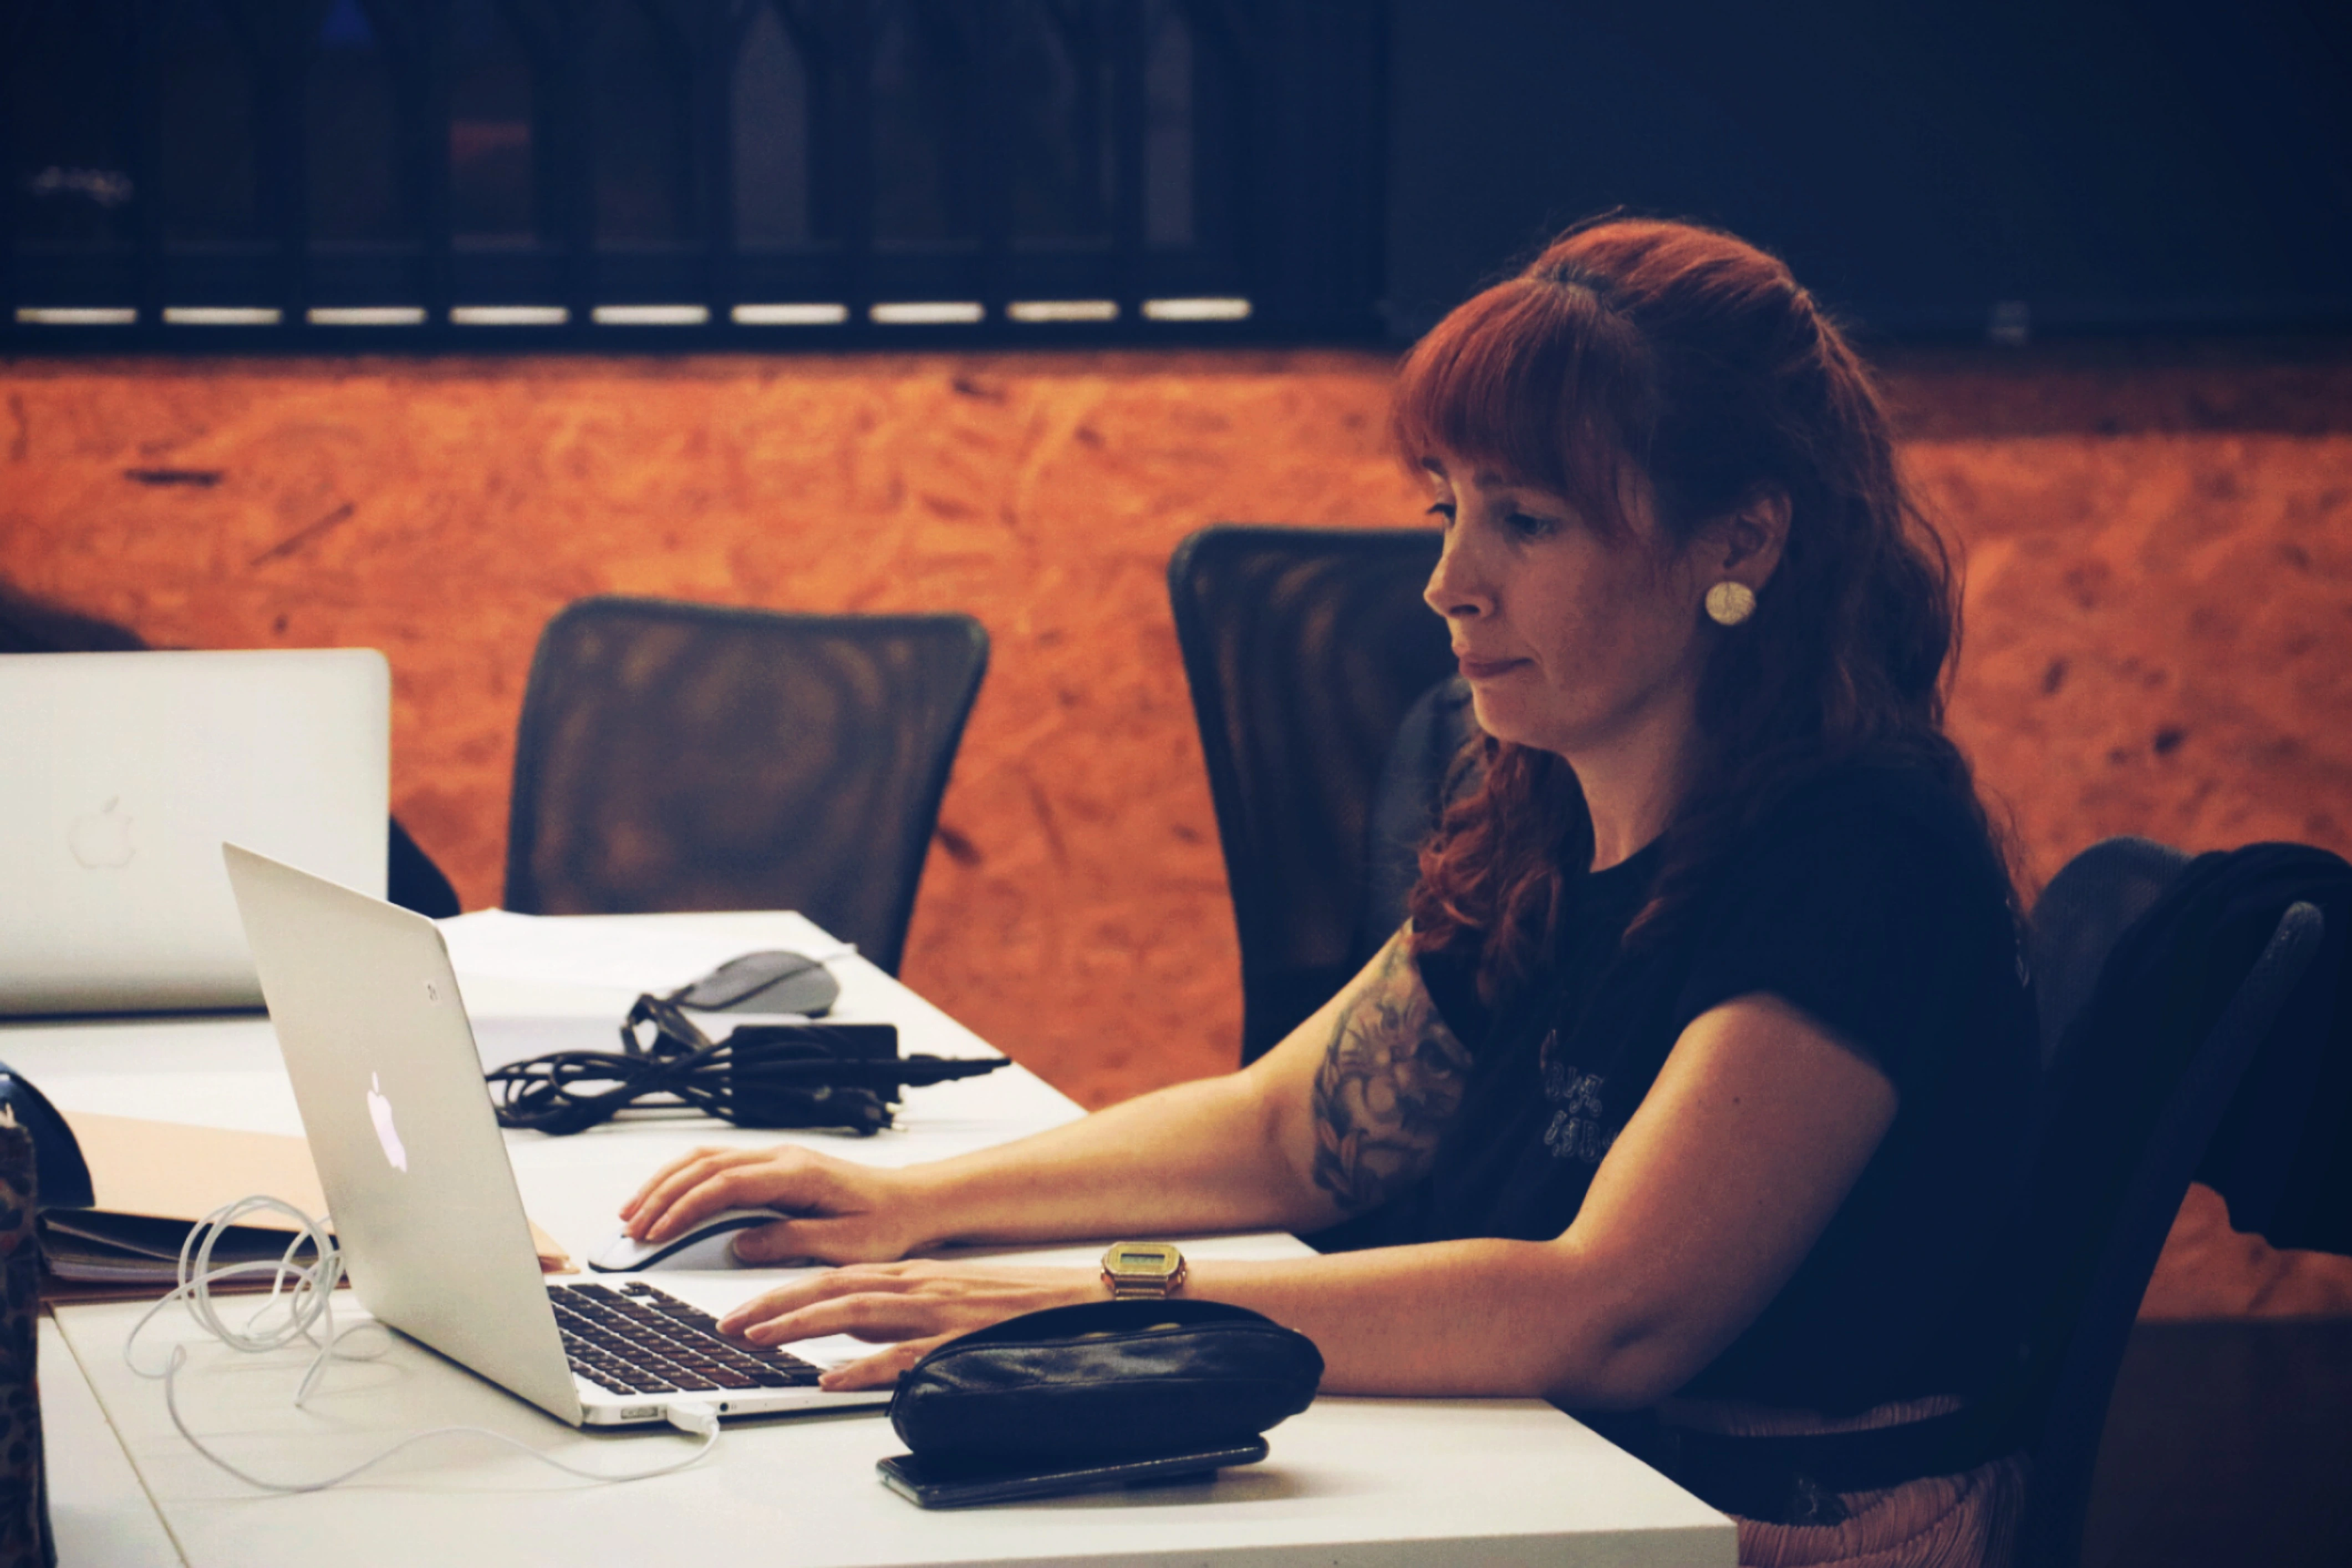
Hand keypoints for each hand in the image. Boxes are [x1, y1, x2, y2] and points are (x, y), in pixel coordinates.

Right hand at [619, 1144, 926, 1264]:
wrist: (909, 1202)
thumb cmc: (883, 1223)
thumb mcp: (842, 1244)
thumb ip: (789, 1242)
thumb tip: (739, 1244)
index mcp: (796, 1173)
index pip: (724, 1184)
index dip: (684, 1208)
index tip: (656, 1234)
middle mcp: (781, 1157)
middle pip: (705, 1166)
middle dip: (661, 1196)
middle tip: (630, 1230)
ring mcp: (775, 1158)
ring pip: (705, 1160)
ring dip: (665, 1183)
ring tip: (633, 1213)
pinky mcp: (773, 1167)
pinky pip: (718, 1165)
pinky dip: (685, 1180)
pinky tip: (666, 1198)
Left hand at [716, 1260, 1099, 1388]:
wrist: (1071, 1297)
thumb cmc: (1007, 1302)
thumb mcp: (939, 1297)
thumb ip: (893, 1311)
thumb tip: (844, 1334)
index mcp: (909, 1276)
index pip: (832, 1277)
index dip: (782, 1292)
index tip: (741, 1309)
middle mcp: (915, 1286)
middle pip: (831, 1289)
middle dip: (774, 1305)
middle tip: (727, 1324)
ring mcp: (934, 1312)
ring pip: (855, 1313)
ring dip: (801, 1325)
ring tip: (760, 1340)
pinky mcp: (956, 1340)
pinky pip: (900, 1356)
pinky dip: (861, 1366)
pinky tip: (831, 1377)